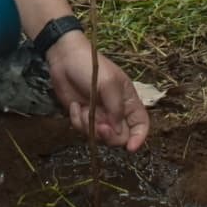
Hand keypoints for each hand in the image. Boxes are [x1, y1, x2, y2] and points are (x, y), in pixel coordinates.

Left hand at [45, 32, 149, 151]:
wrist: (64, 58)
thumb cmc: (91, 66)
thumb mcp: (108, 83)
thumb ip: (116, 108)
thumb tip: (117, 130)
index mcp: (128, 100)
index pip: (141, 124)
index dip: (139, 138)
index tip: (130, 148)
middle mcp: (116, 111)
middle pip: (120, 136)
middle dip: (109, 135)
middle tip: (99, 126)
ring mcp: (99, 114)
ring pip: (100, 137)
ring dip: (90, 127)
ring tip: (83, 109)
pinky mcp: (83, 116)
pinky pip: (84, 130)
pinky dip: (78, 121)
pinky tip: (75, 106)